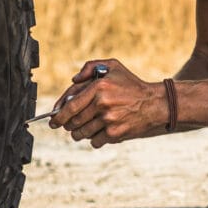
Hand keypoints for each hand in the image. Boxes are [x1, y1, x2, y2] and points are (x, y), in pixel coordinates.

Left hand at [50, 59, 170, 147]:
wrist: (155, 104)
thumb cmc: (132, 85)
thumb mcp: (113, 67)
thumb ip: (91, 67)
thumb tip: (74, 80)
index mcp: (99, 87)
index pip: (70, 106)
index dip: (58, 116)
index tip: (53, 121)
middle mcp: (102, 104)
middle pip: (73, 122)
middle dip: (67, 125)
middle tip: (68, 125)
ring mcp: (108, 120)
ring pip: (82, 133)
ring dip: (79, 133)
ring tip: (83, 129)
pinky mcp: (115, 134)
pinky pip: (94, 141)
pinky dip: (94, 139)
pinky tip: (100, 132)